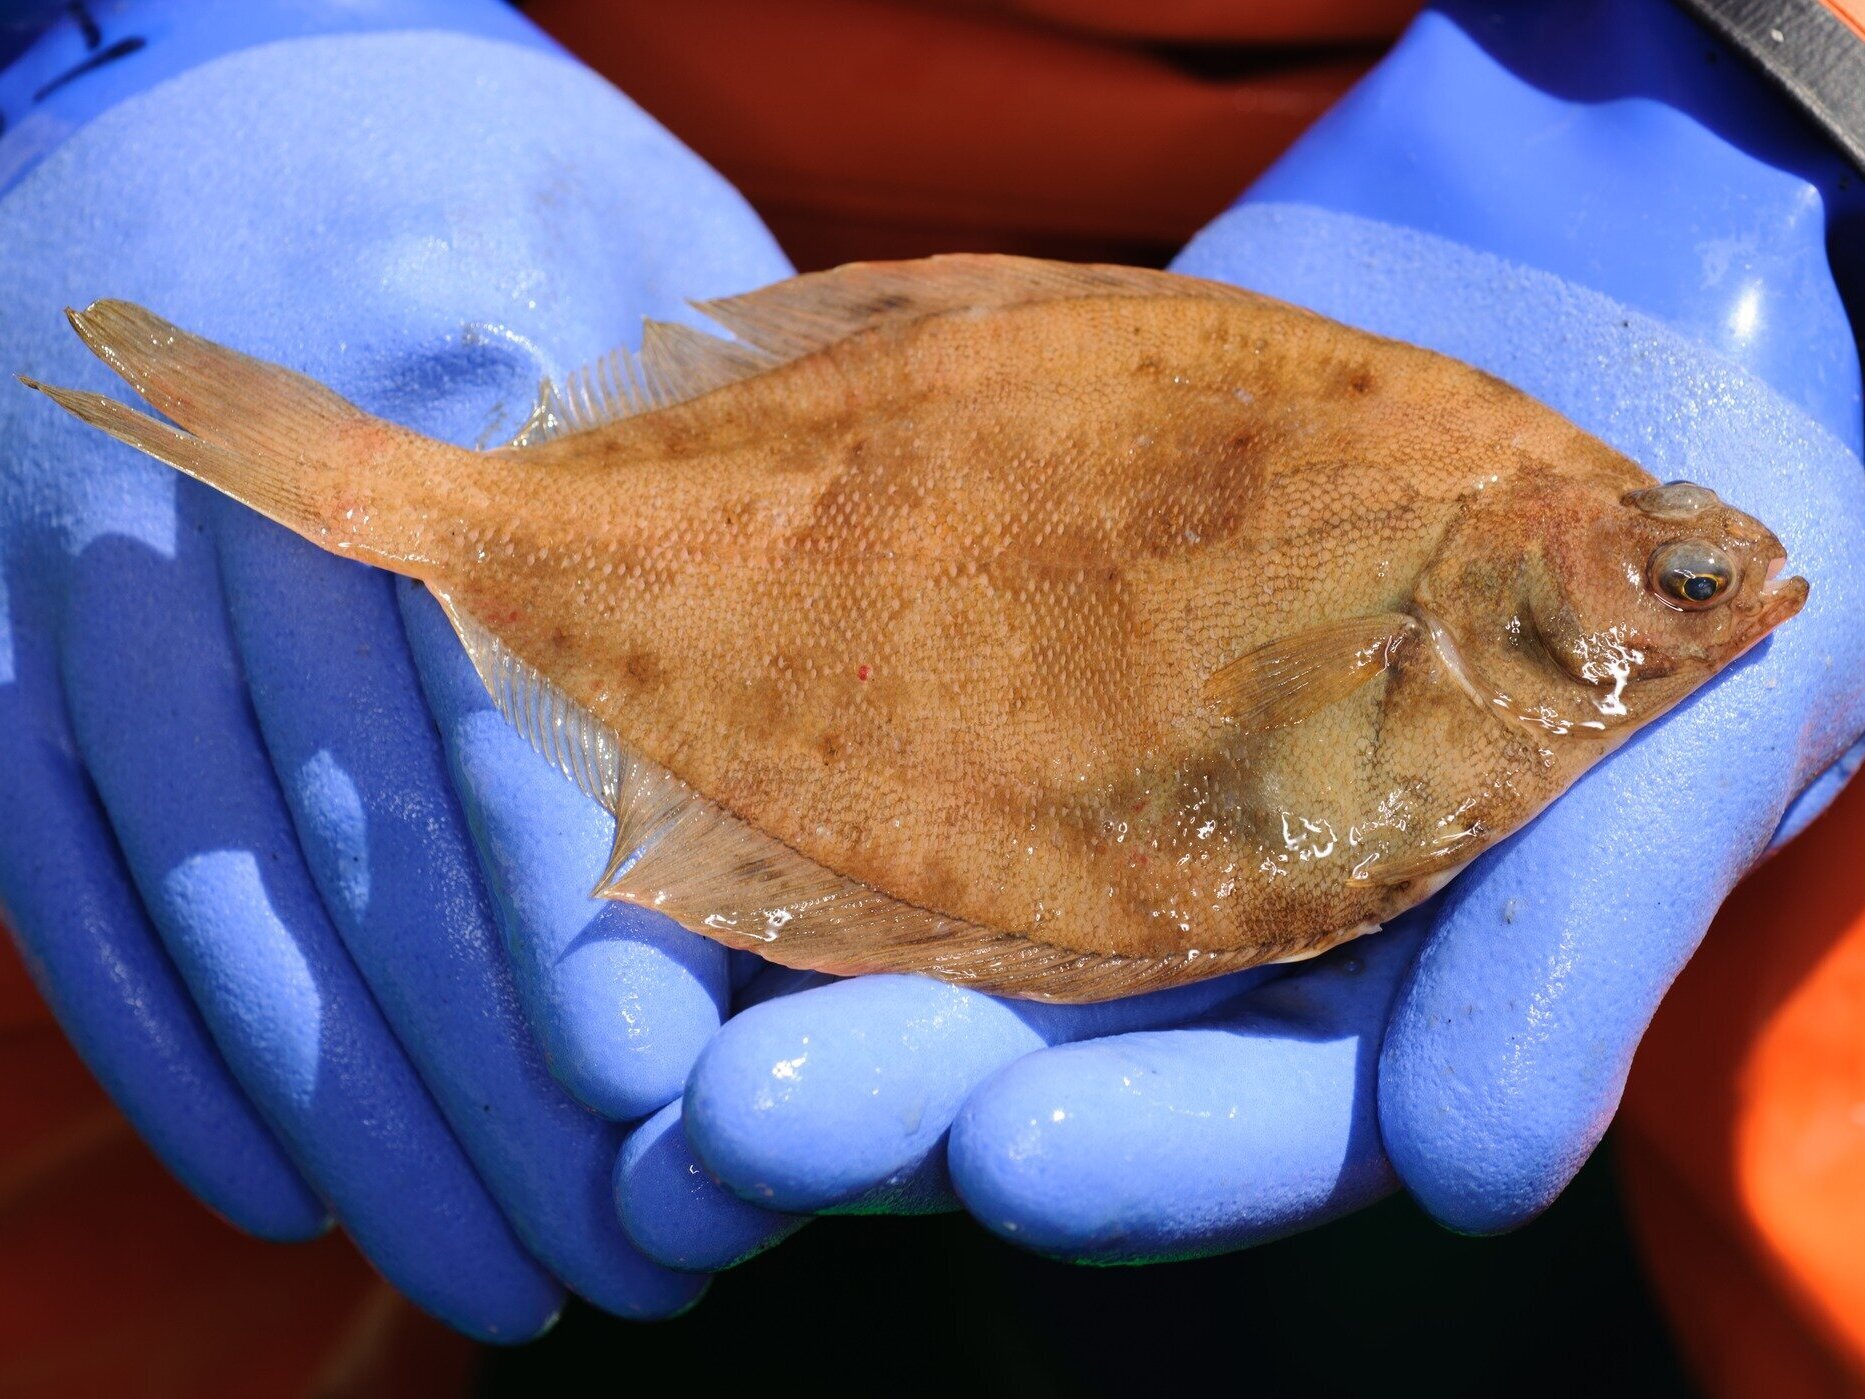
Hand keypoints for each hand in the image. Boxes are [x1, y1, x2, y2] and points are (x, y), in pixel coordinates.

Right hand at [0, 0, 787, 1334]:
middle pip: (366, 846)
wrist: (205, 63)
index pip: (511, 701)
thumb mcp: (644, 282)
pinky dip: (172, 1049)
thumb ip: (725, 508)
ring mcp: (78, 557)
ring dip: (353, 1124)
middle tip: (620, 1265)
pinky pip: (60, 879)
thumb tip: (821, 787)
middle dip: (494, 1092)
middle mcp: (234, 476)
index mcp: (439, 358)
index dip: (577, 928)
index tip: (661, 1107)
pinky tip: (279, 1183)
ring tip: (489, 1274)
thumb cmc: (492, 191)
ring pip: (220, 901)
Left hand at [621, 0, 1864, 1266]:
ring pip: (887, 942)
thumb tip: (1474, 1163)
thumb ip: (1580, 952)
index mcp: (1355, 1010)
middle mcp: (1183, 950)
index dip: (1139, 1158)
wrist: (1538, 323)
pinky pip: (832, 753)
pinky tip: (626, 828)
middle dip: (883, 1104)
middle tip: (735, 1122)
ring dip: (746, 1004)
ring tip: (625, 1030)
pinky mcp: (965, 677)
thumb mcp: (1682, 745)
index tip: (1013, 1157)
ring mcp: (1058, 814)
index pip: (1243, 1128)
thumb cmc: (1642, 569)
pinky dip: (725, 802)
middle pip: (1021, 1070)